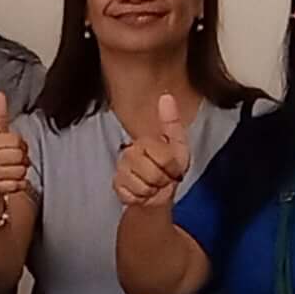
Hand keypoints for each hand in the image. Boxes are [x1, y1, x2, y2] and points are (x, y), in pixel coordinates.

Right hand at [113, 92, 191, 208]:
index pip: (164, 157)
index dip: (173, 167)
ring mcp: (120, 169)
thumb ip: (172, 121)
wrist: (157, 191)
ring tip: (153, 185)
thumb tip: (166, 95)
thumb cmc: (169, 168)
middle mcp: (129, 152)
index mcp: (145, 141)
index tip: (174, 168)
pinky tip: (142, 192)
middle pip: (152, 173)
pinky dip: (141, 198)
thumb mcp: (178, 145)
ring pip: (142, 186)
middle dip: (162, 180)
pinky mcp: (116, 185)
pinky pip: (131, 195)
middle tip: (163, 178)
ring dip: (152, 190)